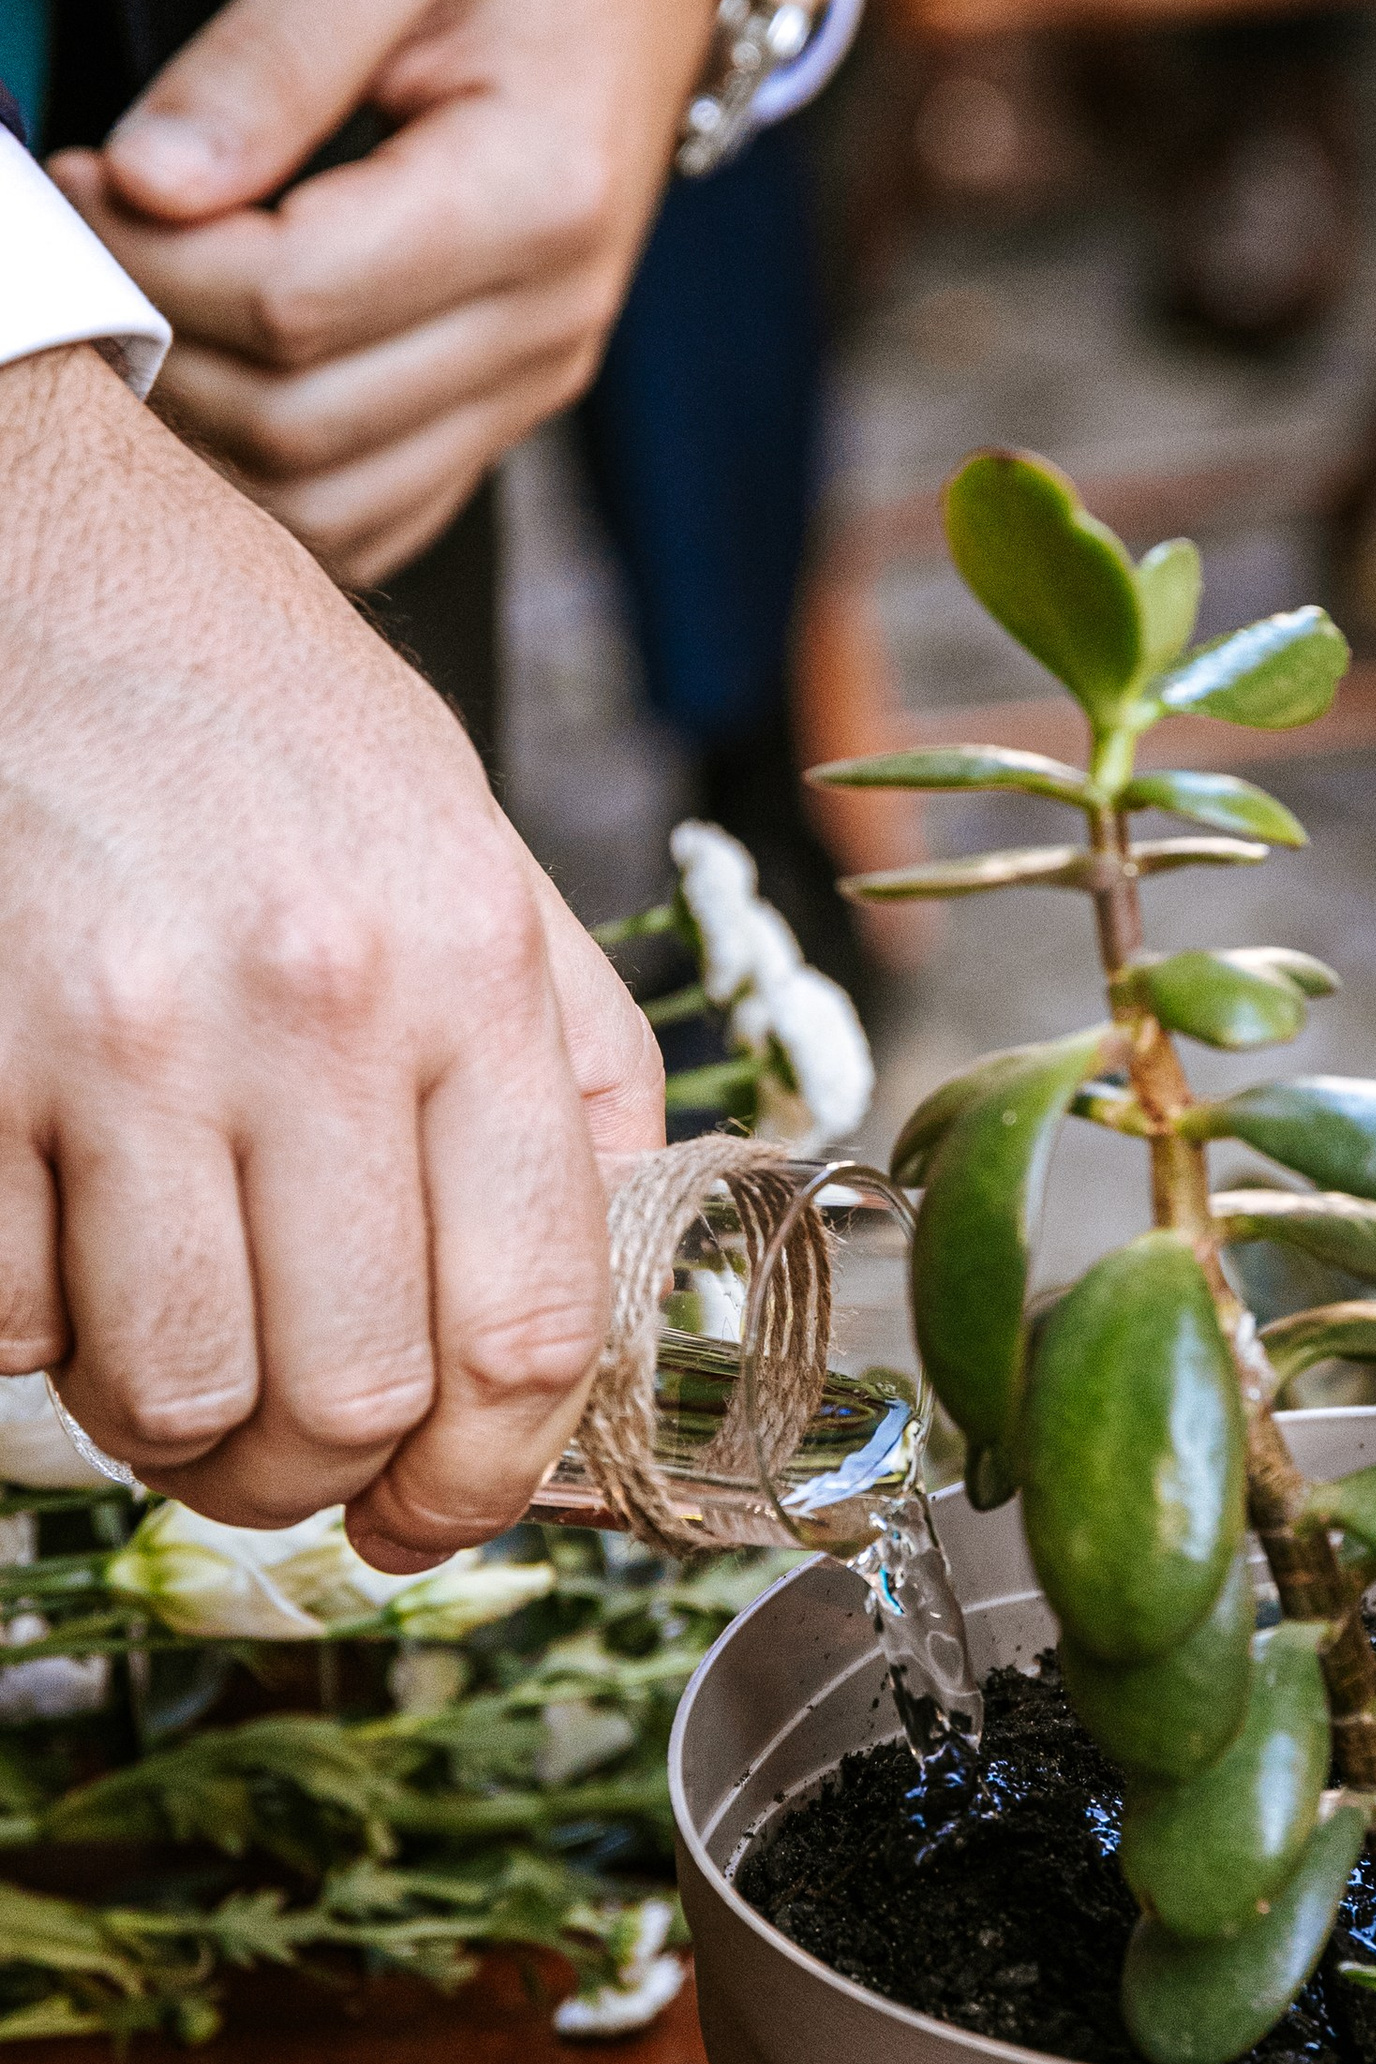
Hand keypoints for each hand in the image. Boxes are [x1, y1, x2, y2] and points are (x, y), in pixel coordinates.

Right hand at [0, 342, 663, 1564]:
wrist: (26, 544)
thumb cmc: (251, 704)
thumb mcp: (469, 842)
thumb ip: (564, 1059)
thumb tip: (626, 1279)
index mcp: (468, 966)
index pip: (529, 1329)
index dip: (488, 1482)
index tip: (440, 1518)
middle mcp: (313, 1005)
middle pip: (352, 1395)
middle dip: (320, 1482)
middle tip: (292, 1461)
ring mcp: (121, 1032)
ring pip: (170, 1388)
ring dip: (170, 1430)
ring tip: (171, 1369)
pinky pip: (6, 1314)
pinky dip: (29, 1331)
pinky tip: (58, 1249)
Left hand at [47, 0, 734, 585]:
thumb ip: (263, 59)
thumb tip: (148, 181)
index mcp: (538, 196)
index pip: (296, 298)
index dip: (154, 256)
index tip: (84, 174)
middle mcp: (549, 321)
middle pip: (301, 419)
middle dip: (160, 342)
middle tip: (90, 239)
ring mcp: (534, 385)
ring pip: (325, 498)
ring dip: (198, 430)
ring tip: (139, 306)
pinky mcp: (505, 415)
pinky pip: (368, 517)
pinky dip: (264, 481)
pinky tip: (209, 376)